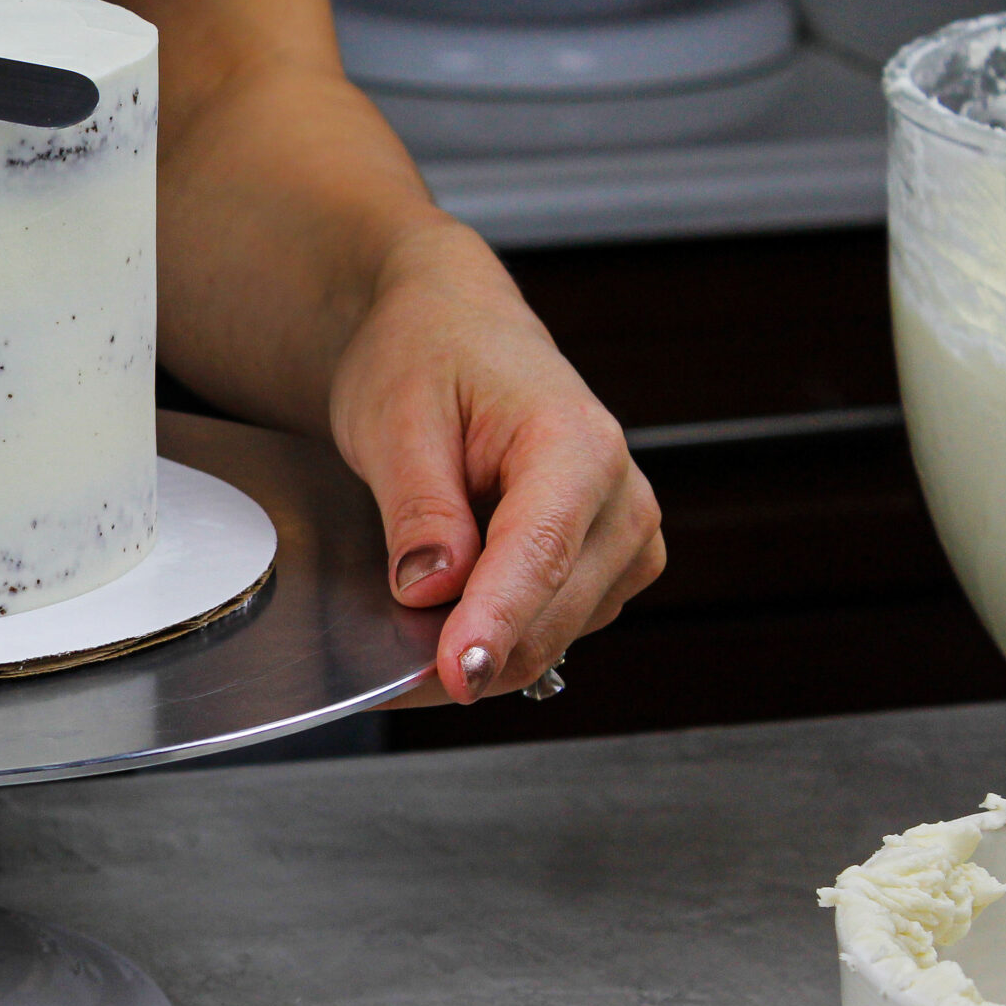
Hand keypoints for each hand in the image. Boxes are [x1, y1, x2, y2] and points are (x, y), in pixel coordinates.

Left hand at [329, 221, 665, 704]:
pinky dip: (495, 637)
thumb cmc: (429, 356)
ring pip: (554, 637)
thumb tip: (431, 589)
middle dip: (468, 651)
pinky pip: (553, 630)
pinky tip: (447, 609)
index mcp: (578, 444)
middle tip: (381, 659)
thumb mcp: (398, 418)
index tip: (455, 675)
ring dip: (479, 649)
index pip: (540, 555)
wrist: (454, 330)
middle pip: (552, 615)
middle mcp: (622, 496)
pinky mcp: (609, 568)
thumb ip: (419, 507)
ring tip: (407, 613)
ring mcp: (624, 538)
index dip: (494, 625)